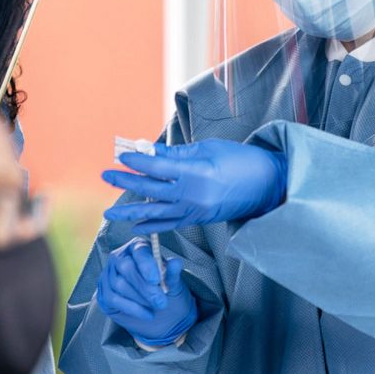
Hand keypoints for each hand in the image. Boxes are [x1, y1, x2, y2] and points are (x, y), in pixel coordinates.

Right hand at [96, 237, 196, 346]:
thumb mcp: (173, 283)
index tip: (156, 280)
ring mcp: (108, 274)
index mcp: (138, 248)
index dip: (146, 264)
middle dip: (144, 287)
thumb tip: (175, 262)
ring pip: (119, 284)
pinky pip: (113, 299)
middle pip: (126, 268)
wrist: (161, 315)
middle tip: (161, 302)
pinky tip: (147, 314)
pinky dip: (132, 308)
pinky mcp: (104, 293)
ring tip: (155, 306)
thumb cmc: (166, 292)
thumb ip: (172, 273)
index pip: (139, 251)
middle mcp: (120, 257)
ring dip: (140, 299)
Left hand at [102, 139, 286, 232]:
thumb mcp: (208, 149)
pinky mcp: (199, 219)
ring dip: (131, 210)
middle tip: (105, 176)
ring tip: (110, 211)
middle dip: (126, 182)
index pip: (157, 167)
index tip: (120, 156)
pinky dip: (152, 224)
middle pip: (151, 189)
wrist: (269, 186)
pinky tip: (136, 225)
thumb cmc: (241, 160)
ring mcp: (195, 210)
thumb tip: (149, 150)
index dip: (137, 162)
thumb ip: (176, 153)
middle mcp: (192, 195)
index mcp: (196, 173)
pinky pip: (170, 224)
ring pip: (156, 212)